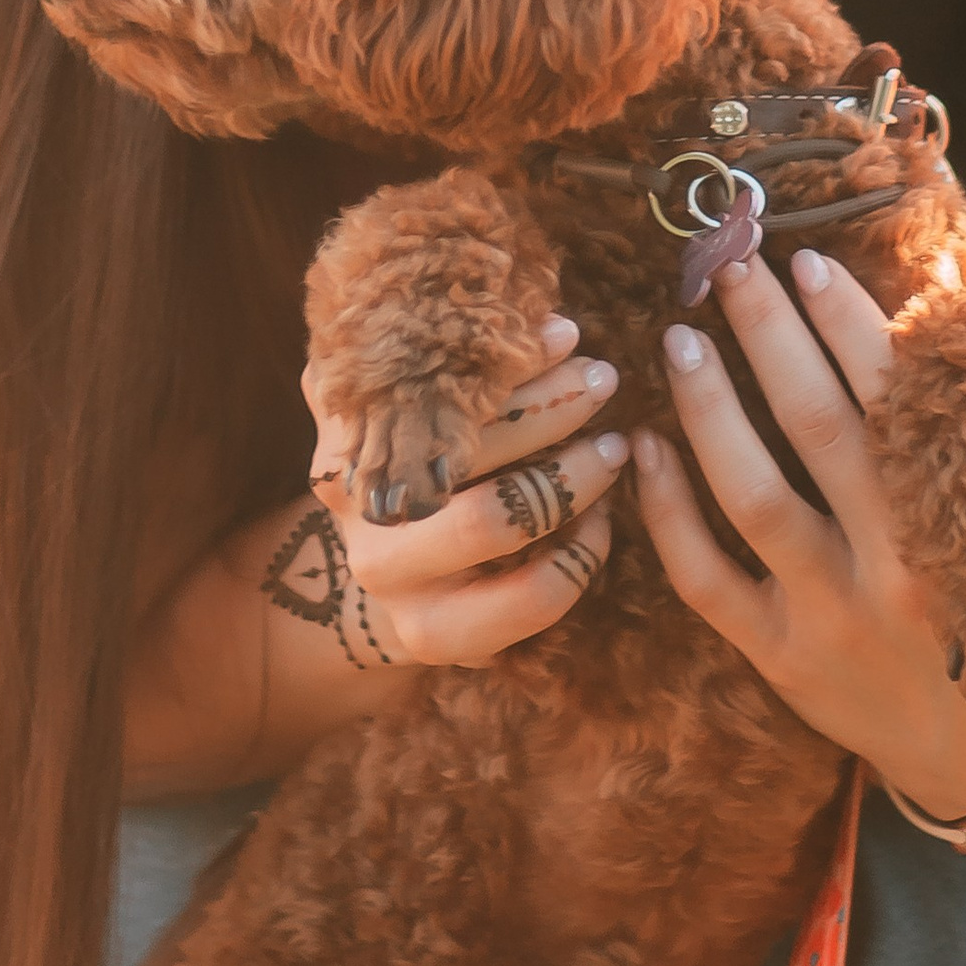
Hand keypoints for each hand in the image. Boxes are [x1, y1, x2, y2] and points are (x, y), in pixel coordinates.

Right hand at [302, 317, 626, 668]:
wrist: (391, 581)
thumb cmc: (424, 469)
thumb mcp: (411, 409)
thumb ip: (455, 362)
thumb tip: (553, 326)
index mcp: (350, 442)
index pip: (432, 390)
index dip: (508, 364)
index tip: (568, 335)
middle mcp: (366, 515)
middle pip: (469, 456)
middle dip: (552, 413)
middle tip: (605, 381)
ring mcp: (398, 586)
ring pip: (501, 524)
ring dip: (575, 479)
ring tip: (615, 447)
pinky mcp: (444, 640)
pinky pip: (536, 595)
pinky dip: (583, 550)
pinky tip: (601, 518)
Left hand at [632, 250, 965, 819]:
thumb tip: (959, 285)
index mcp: (964, 518)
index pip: (894, 393)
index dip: (846, 321)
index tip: (807, 262)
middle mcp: (893, 565)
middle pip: (815, 426)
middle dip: (768, 337)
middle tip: (728, 270)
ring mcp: (828, 615)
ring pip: (751, 497)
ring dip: (708, 411)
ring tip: (678, 339)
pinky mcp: (780, 658)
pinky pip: (706, 580)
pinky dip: (669, 513)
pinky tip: (645, 449)